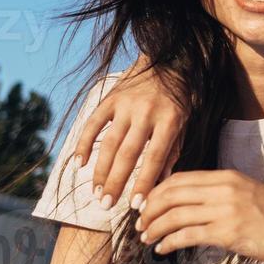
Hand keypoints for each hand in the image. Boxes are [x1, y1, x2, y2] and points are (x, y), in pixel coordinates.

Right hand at [74, 55, 184, 209]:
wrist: (168, 58)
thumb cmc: (180, 97)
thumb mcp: (184, 122)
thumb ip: (172, 151)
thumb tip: (161, 183)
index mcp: (169, 120)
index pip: (155, 158)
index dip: (144, 182)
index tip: (136, 205)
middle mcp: (146, 112)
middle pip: (128, 154)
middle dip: (116, 182)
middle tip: (106, 205)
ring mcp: (125, 104)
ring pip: (109, 143)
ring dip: (100, 170)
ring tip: (96, 193)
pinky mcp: (110, 98)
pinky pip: (93, 123)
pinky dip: (84, 143)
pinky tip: (80, 164)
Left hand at [137, 170, 263, 263]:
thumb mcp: (250, 195)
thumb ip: (222, 194)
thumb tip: (191, 205)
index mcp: (229, 177)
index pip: (180, 178)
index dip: (157, 192)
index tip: (146, 205)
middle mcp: (225, 189)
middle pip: (171, 194)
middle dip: (149, 210)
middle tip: (140, 224)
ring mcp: (227, 210)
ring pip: (175, 215)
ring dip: (154, 228)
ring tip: (146, 238)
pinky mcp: (229, 233)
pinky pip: (187, 236)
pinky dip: (169, 242)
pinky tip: (162, 249)